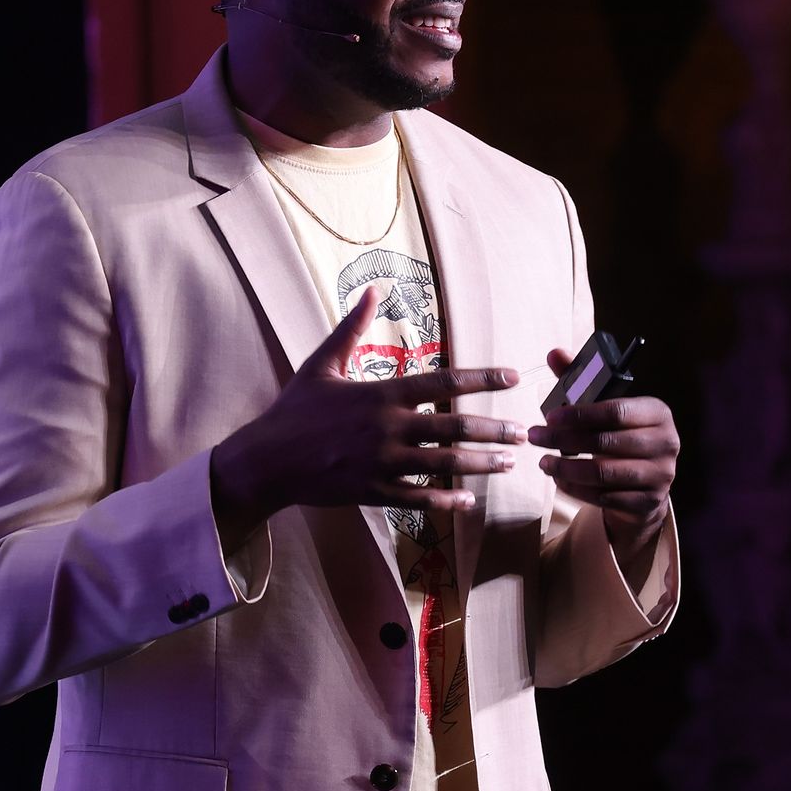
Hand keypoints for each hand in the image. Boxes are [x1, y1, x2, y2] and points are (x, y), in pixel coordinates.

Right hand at [210, 285, 526, 542]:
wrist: (265, 461)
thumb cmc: (294, 410)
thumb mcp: (321, 363)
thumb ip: (351, 328)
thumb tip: (371, 289)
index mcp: (380, 395)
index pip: (442, 383)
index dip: (481, 378)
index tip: (512, 376)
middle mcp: (387, 429)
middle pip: (453, 428)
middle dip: (493, 430)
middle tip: (525, 432)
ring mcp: (382, 464)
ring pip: (443, 466)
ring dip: (480, 465)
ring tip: (509, 463)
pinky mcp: (373, 492)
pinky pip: (417, 498)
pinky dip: (445, 501)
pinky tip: (469, 501)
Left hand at [528, 346, 680, 560]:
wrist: (647, 481)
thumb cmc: (621, 434)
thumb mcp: (606, 406)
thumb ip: (581, 380)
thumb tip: (554, 353)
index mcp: (657, 412)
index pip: (615, 411)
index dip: (579, 414)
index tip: (548, 416)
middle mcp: (666, 442)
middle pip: (606, 443)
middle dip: (563, 440)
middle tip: (535, 437)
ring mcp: (660, 475)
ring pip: (603, 474)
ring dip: (566, 468)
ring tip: (543, 462)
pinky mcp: (648, 501)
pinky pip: (605, 497)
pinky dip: (576, 489)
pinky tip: (559, 480)